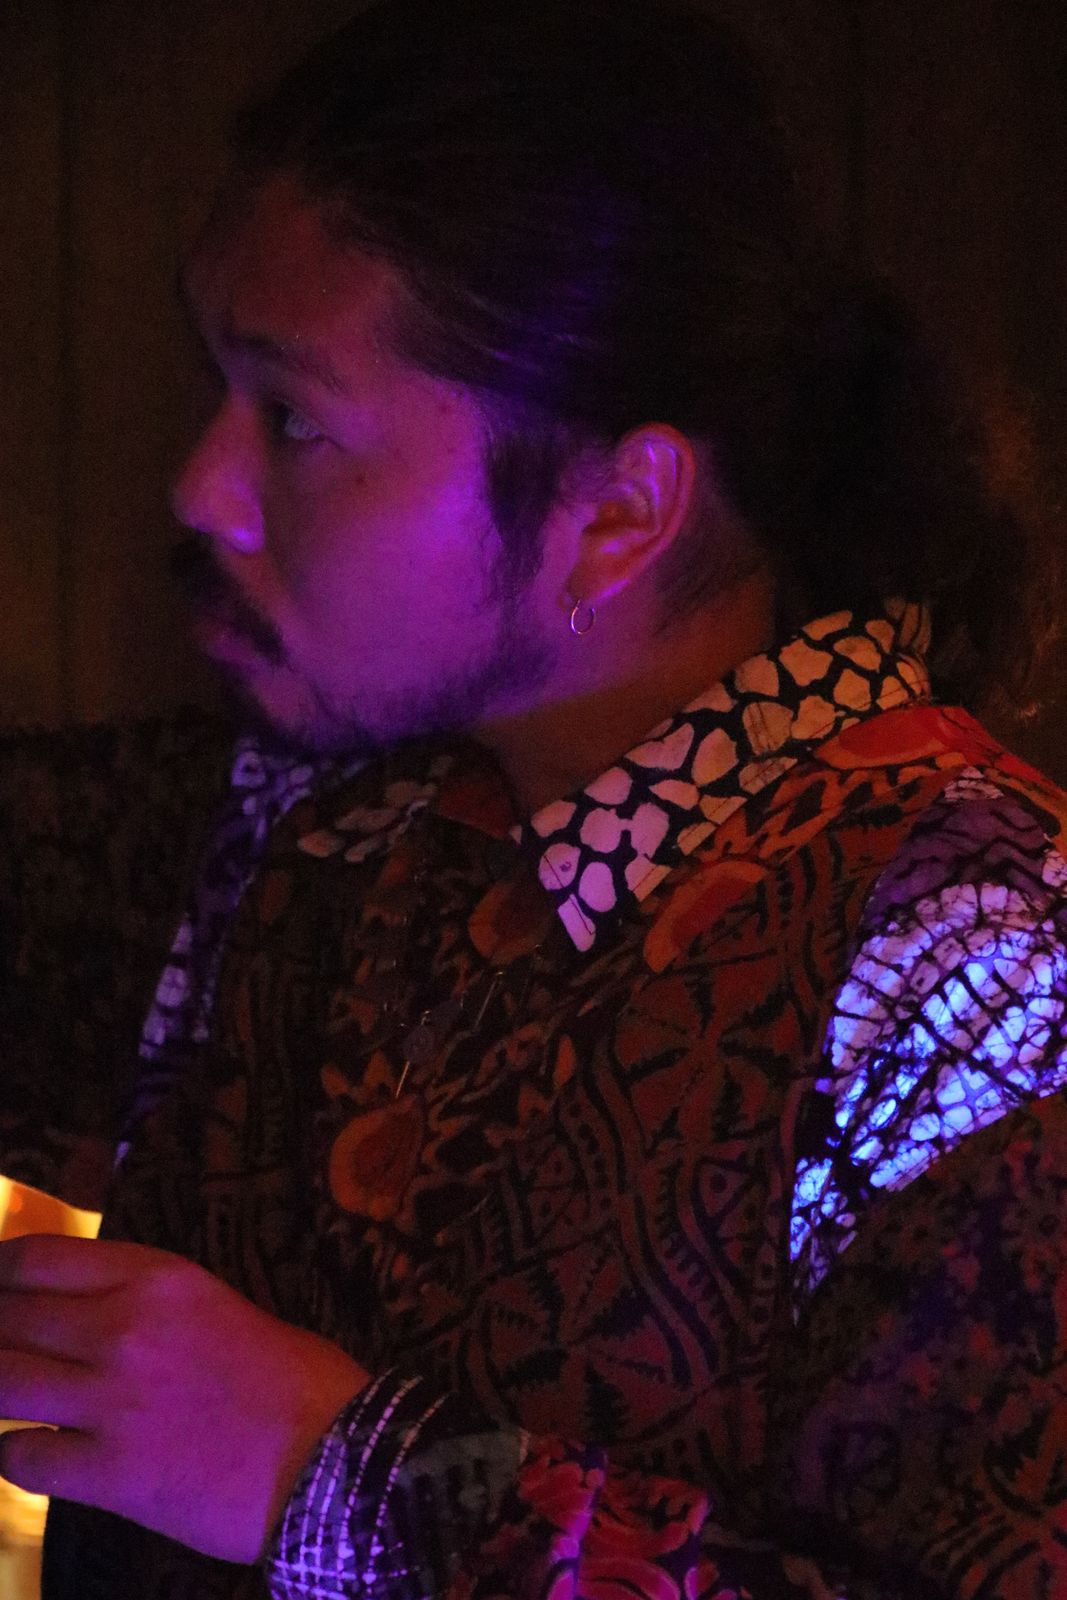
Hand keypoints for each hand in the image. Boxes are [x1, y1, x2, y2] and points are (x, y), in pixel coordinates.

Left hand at [0, 1234, 368, 1562]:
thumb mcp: (217, 1306)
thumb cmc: (296, 1378)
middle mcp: (123, 1327)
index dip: (0, 1273)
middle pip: (8, 1316)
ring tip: (7, 1392)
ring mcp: (111, 1401)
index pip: (37, 1257)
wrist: (335, 1456)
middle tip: (1, 1345)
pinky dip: (13, 1454)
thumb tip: (89, 1317)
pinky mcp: (108, 1474)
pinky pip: (20, 1457)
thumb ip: (150, 1305)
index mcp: (158, 1276)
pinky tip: (29, 1452)